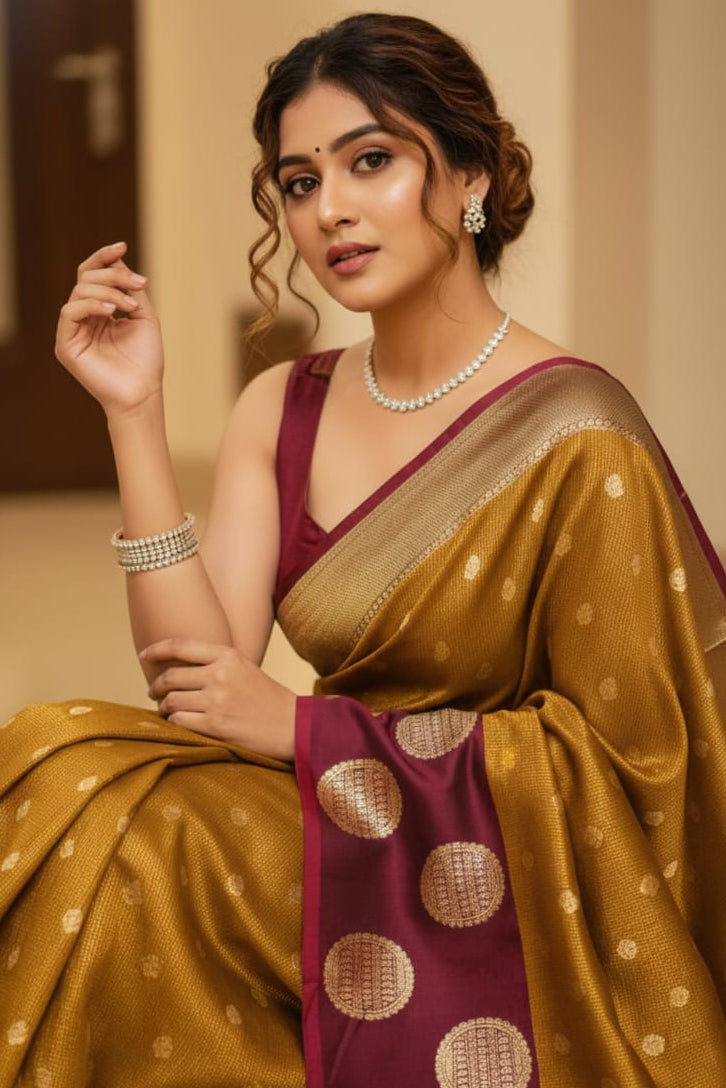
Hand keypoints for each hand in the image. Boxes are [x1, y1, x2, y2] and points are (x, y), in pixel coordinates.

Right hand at [55, 241, 163, 415]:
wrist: (143, 392)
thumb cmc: (146, 359)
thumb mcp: (144, 315)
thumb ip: (130, 288)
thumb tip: (118, 257)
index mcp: (100, 311)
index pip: (93, 275)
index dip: (104, 257)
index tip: (122, 245)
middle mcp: (84, 319)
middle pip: (86, 278)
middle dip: (113, 275)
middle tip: (139, 285)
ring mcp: (73, 331)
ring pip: (79, 291)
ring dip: (109, 291)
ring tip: (131, 305)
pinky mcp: (65, 345)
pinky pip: (70, 311)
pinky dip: (91, 304)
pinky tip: (112, 311)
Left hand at [142, 638, 296, 760]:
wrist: (294, 726)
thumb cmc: (268, 699)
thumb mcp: (245, 669)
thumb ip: (216, 664)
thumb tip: (179, 667)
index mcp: (228, 656)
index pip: (181, 645)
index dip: (157, 649)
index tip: (144, 655)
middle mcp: (220, 675)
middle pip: (170, 677)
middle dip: (156, 686)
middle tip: (154, 693)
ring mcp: (216, 701)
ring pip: (171, 701)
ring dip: (164, 708)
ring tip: (168, 711)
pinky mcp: (215, 725)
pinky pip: (179, 721)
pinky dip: (173, 723)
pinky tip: (179, 724)